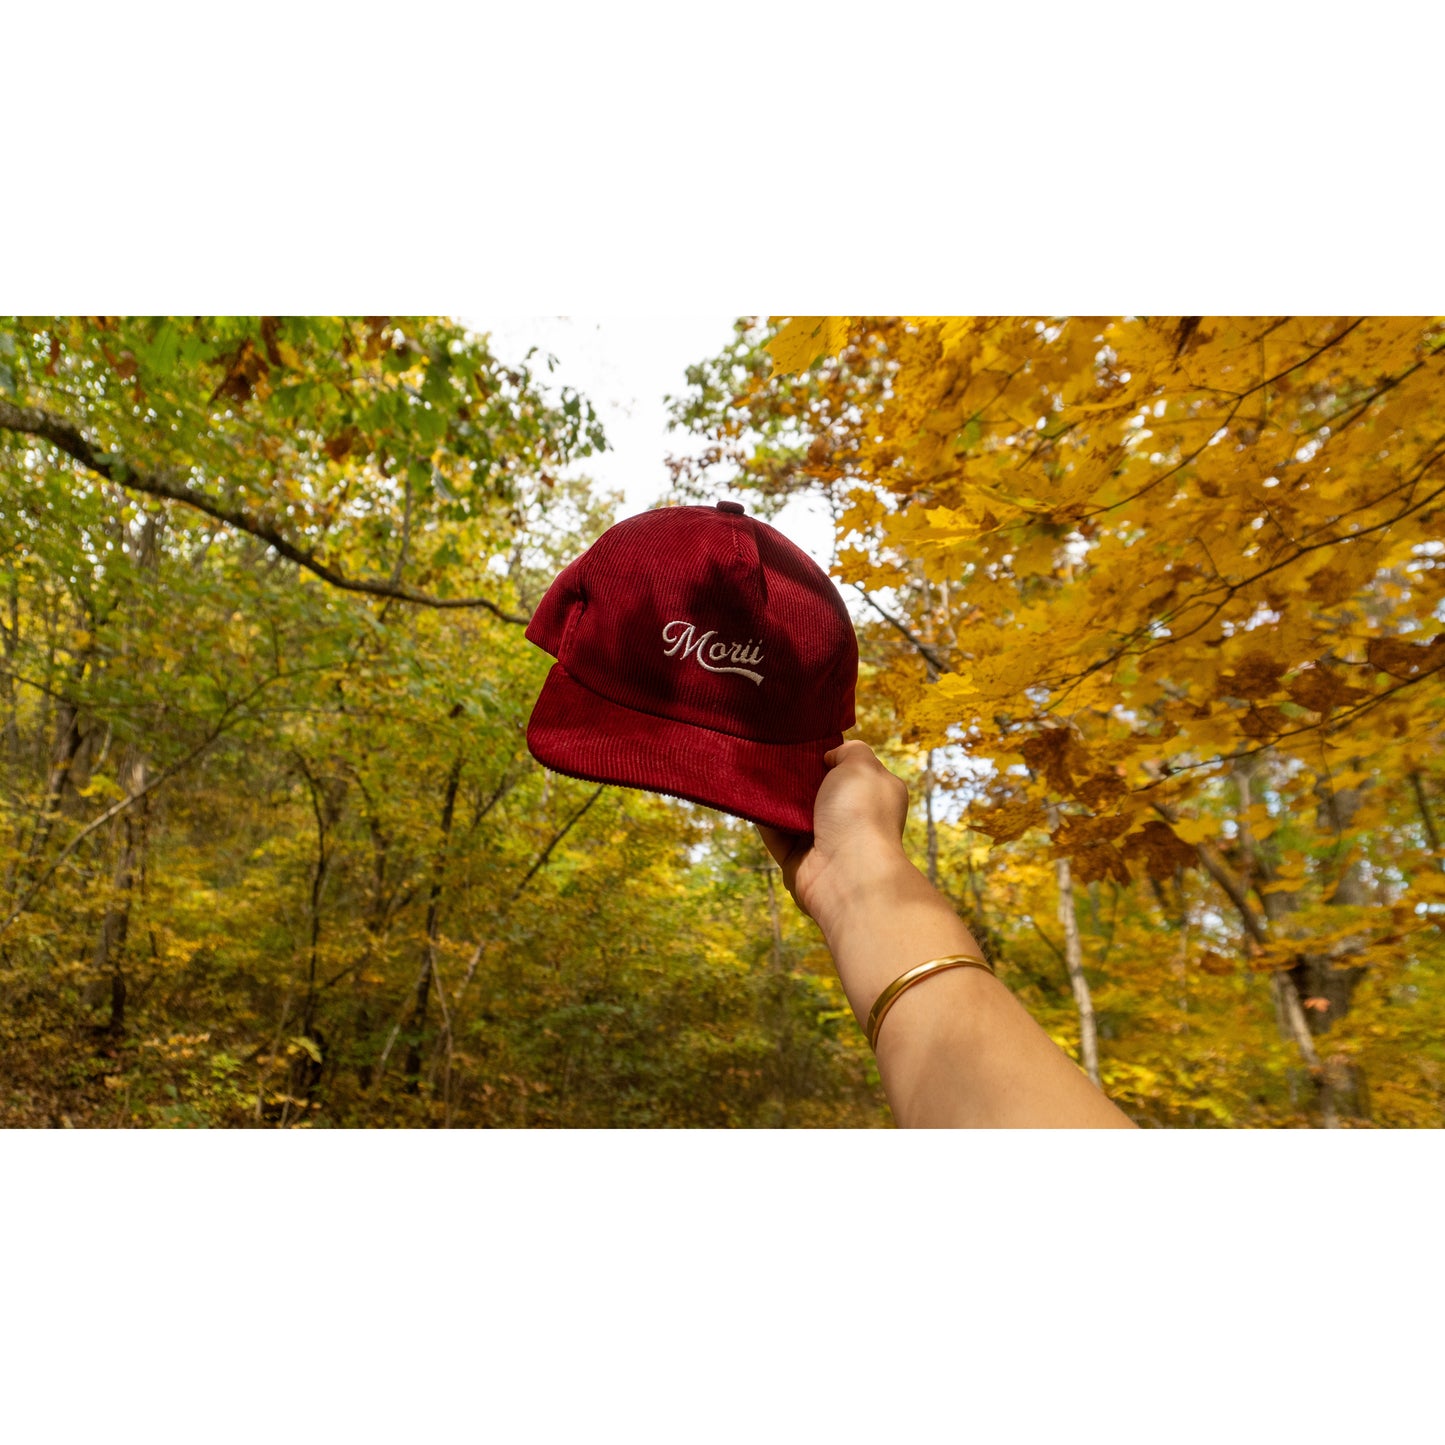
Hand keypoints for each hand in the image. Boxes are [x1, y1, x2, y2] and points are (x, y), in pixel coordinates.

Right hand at [755, 739, 911, 926]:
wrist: (847, 873)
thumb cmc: (860, 814)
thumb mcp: (862, 765)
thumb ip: (850, 750)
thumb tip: (830, 755)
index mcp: (874, 796)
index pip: (851, 771)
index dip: (830, 756)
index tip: (805, 743)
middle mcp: (851, 819)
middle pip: (818, 791)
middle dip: (797, 775)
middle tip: (774, 753)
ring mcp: (824, 841)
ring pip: (793, 813)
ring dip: (776, 796)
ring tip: (755, 769)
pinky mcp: (798, 860)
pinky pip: (774, 834)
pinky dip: (762, 818)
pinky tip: (747, 796)